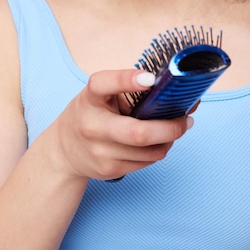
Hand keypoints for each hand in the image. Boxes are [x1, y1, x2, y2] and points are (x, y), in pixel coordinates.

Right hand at [53, 69, 192, 180]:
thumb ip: (133, 89)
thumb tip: (180, 94)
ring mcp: (99, 152)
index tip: (150, 79)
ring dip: (169, 140)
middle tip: (186, 119)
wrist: (64, 150)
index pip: (103, 84)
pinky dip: (157, 151)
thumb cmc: (92, 113)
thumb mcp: (103, 95)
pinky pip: (145, 163)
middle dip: (170, 128)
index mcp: (90, 97)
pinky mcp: (108, 170)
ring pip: (149, 152)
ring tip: (175, 128)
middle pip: (138, 133)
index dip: (127, 79)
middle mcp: (92, 125)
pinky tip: (158, 141)